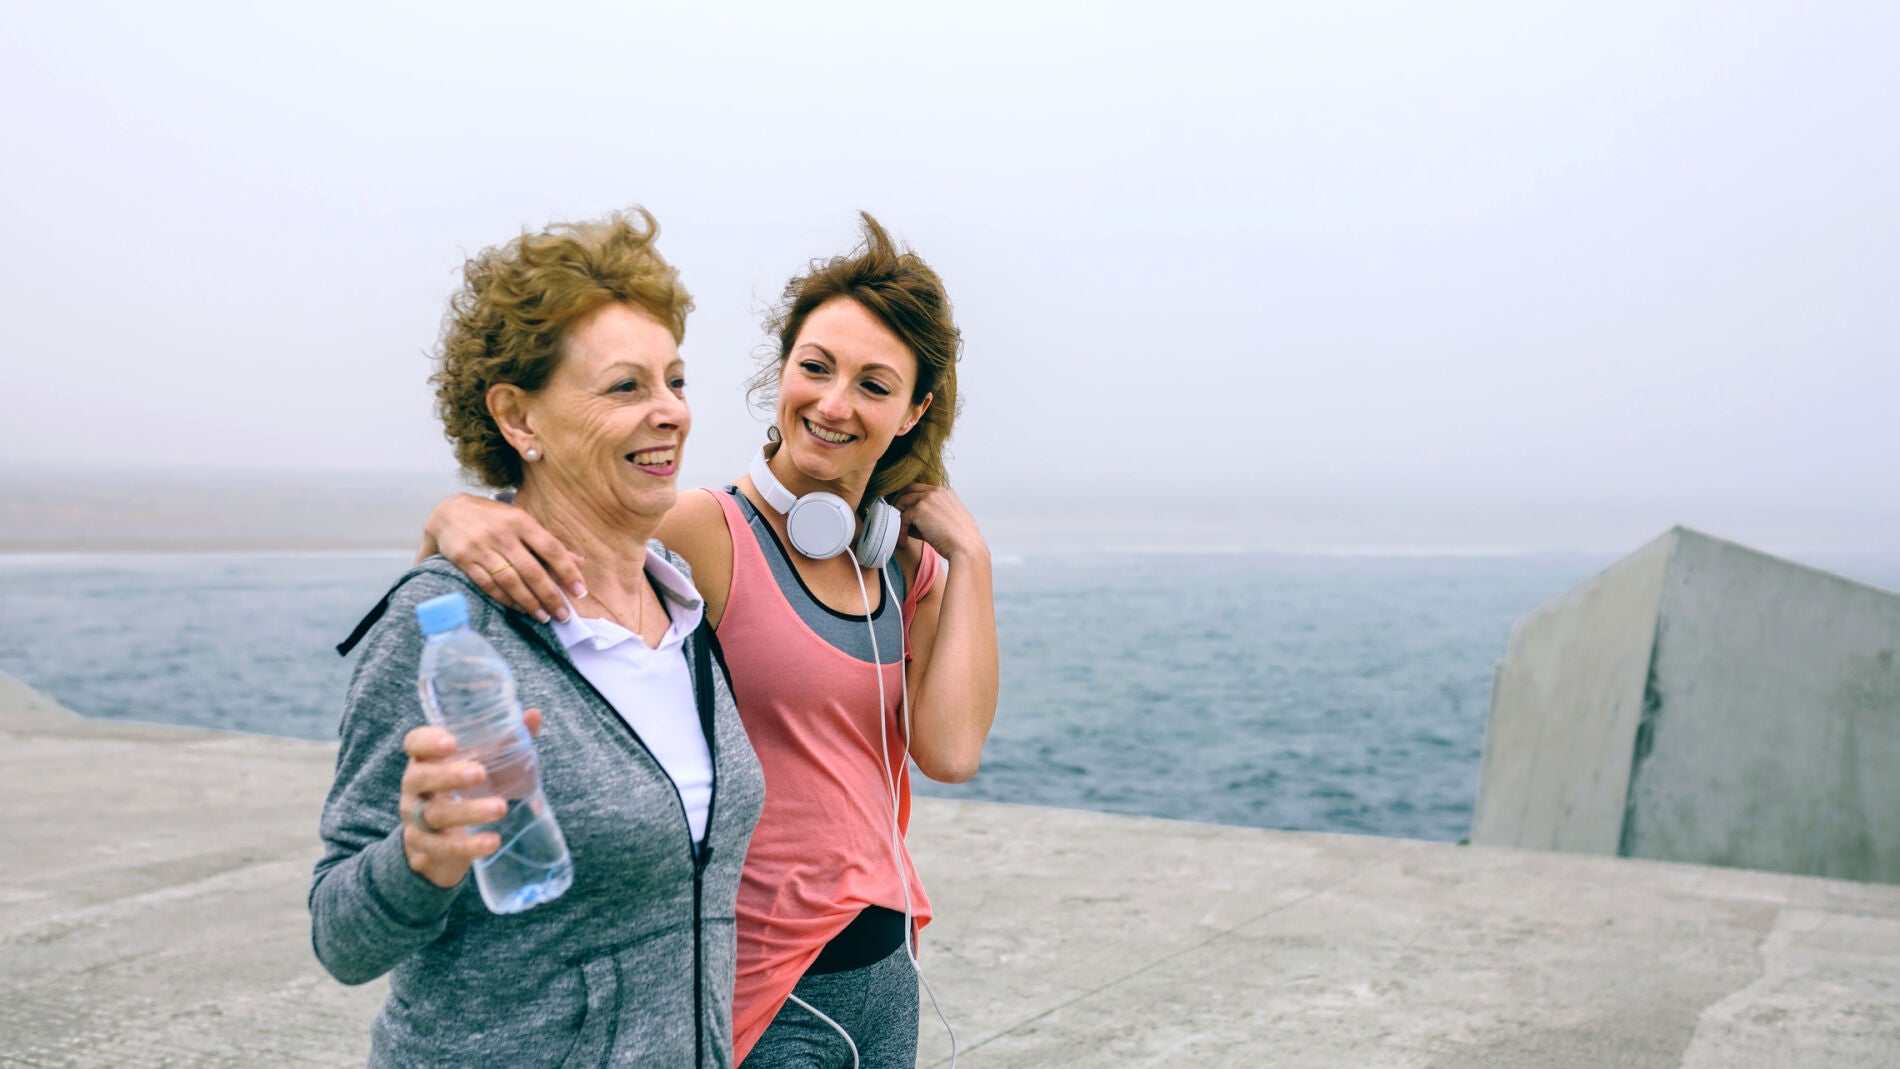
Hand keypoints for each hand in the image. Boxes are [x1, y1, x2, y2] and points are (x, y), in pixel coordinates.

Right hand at [399, 707, 542, 888]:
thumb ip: (505, 742)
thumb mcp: (482, 766)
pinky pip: (444, 848)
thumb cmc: (463, 792)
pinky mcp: (424, 850)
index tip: (452, 742)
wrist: (438, 846)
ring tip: (501, 808)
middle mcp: (414, 789)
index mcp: (425, 761)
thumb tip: (533, 714)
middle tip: (481, 773)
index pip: (414, 744)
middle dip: (449, 775)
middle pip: (419, 778)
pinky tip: (492, 841)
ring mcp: (415, 821)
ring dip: (468, 811)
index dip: (427, 741)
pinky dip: (469, 846)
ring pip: (434, 814)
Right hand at [424, 494, 584, 622]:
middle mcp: (502, 534)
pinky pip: (489, 585)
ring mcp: (481, 548)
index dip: (567, 571)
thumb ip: (547, 543)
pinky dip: (506, 599)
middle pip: (531, 570)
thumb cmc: (492, 519)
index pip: (551, 548)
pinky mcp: (464, 560)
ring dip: (529, 602)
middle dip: (550, 595)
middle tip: (563, 615)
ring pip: (510, 581)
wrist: (447, 513)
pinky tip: (519, 608)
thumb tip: (579, 562)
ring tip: (543, 617)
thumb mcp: (520, 521)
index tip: (580, 591)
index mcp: (520, 521)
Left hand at [888, 483, 987, 562]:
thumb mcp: (952, 520)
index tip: (906, 510)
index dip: (912, 499)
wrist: (966, 548)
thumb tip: (917, 521)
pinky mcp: (919, 510)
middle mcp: (936, 491)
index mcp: (946, 493)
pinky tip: (904, 541)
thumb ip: (936, 514)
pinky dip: (901, 530)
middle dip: (900, 502)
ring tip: (901, 532)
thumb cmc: (962, 540)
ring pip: (902, 502)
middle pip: (909, 489)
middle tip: (897, 517)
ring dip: (899, 517)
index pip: (922, 489)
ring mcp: (927, 499)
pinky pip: (902, 518)